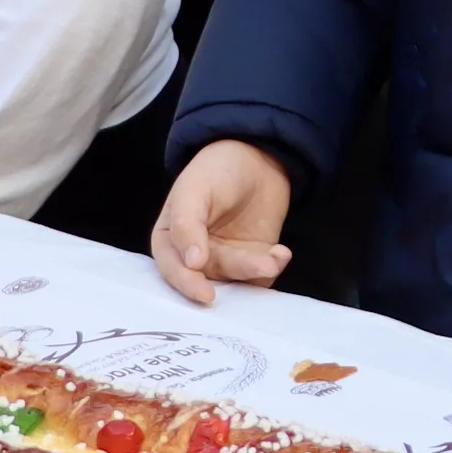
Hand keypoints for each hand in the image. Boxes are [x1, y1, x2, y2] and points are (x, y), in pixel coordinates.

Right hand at [150, 140, 295, 306]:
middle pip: (210, 277)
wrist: (256, 158)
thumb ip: (187, 224)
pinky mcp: (252, 262)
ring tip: (276, 257)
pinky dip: (272, 268)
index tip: (206, 294)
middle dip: (236, 272)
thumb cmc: (216, 169)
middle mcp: (194, 257)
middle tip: (261, 267)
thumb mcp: (194, 189)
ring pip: (237, 280)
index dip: (187, 284)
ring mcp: (225, 262)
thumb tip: (192, 263)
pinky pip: (260, 278)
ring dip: (257, 270)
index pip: (172, 269)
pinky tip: (281, 253)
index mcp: (170, 240)